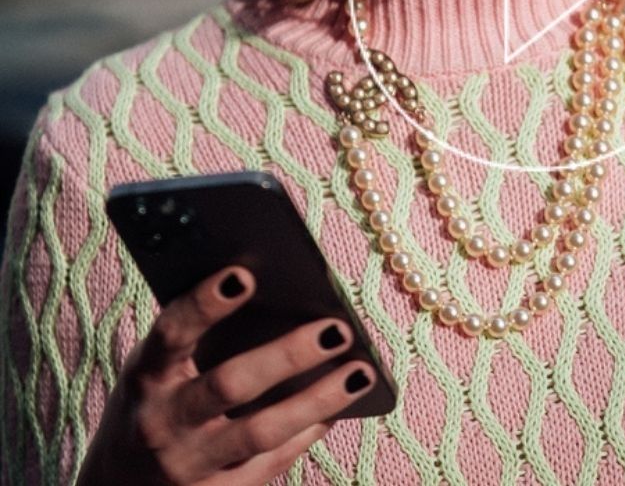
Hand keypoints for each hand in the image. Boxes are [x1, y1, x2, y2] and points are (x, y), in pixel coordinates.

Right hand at [76, 267, 373, 485]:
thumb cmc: (154, 403)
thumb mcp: (157, 368)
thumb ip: (200, 336)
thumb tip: (279, 291)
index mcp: (146, 376)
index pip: (173, 332)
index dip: (205, 303)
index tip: (245, 274)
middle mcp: (162, 423)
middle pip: (230, 384)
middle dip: (288, 355)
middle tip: (337, 329)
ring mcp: (187, 467)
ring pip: (261, 431)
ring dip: (317, 400)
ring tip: (361, 373)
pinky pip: (269, 465)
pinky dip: (307, 433)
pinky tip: (338, 409)